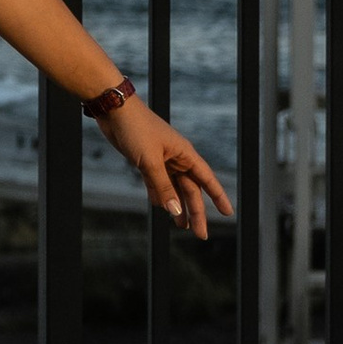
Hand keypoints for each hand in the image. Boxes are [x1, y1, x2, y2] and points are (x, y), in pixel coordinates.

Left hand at [100, 94, 232, 240]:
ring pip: (174, 188)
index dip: (218, 197)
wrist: (114, 109)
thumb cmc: (136, 129)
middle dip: (196, 212)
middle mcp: (176, 158)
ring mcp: (161, 159)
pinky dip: (159, 195)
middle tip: (200, 234)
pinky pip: (157, 183)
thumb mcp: (149, 161)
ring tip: (181, 228)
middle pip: (190, 190)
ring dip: (177, 207)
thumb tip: (175, 211)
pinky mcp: (145, 160)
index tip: (228, 213)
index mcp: (184, 154)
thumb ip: (162, 187)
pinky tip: (160, 207)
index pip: (207, 179)